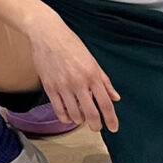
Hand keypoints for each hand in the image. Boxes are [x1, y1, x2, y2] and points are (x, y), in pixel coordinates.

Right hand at [26, 14, 119, 133]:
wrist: (47, 34)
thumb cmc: (70, 44)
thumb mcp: (92, 61)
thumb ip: (104, 81)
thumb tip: (115, 97)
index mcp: (92, 75)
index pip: (105, 103)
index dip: (111, 119)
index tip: (113, 128)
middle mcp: (79, 82)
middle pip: (91, 113)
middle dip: (95, 125)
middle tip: (96, 127)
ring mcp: (63, 86)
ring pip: (74, 114)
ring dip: (80, 120)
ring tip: (81, 119)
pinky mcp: (49, 87)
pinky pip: (58, 109)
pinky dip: (65, 117)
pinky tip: (68, 117)